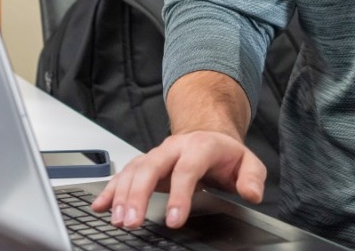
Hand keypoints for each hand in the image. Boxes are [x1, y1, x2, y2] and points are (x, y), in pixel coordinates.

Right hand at [89, 130, 265, 229]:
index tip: (173, 220)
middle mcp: (173, 148)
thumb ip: (253, 177)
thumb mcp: (248, 162)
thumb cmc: (225, 153)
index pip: (186, 170)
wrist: (208, 132)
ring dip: (122, 195)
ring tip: (118, 219)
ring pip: (133, 171)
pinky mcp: (144, 162)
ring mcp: (156, 154)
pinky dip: (110, 190)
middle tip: (133, 221)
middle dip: (139, 196)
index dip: (178, 196)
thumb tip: (251, 193)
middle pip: (150, 168)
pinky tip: (101, 205)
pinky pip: (123, 174)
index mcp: (199, 147)